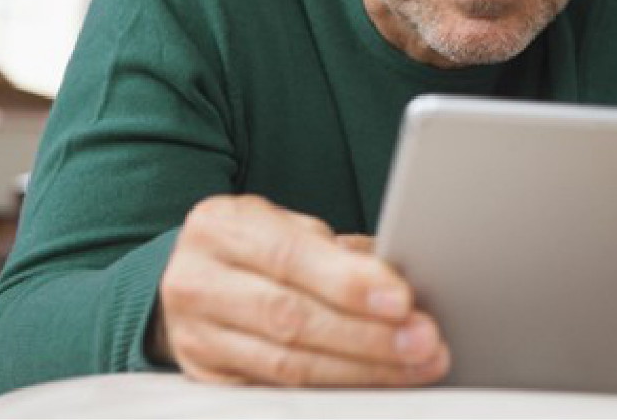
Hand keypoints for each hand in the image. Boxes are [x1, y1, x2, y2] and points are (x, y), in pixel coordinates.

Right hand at [150, 194, 448, 386]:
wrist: (194, 275)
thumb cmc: (256, 246)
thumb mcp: (288, 229)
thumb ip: (337, 252)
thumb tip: (403, 279)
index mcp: (221, 227)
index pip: (291, 258)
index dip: (348, 282)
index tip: (402, 299)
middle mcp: (197, 280)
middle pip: (290, 317)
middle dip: (367, 334)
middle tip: (423, 340)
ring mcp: (195, 336)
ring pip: (286, 364)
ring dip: (361, 368)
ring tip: (415, 364)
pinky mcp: (206, 379)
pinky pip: (278, 390)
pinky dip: (334, 388)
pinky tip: (375, 382)